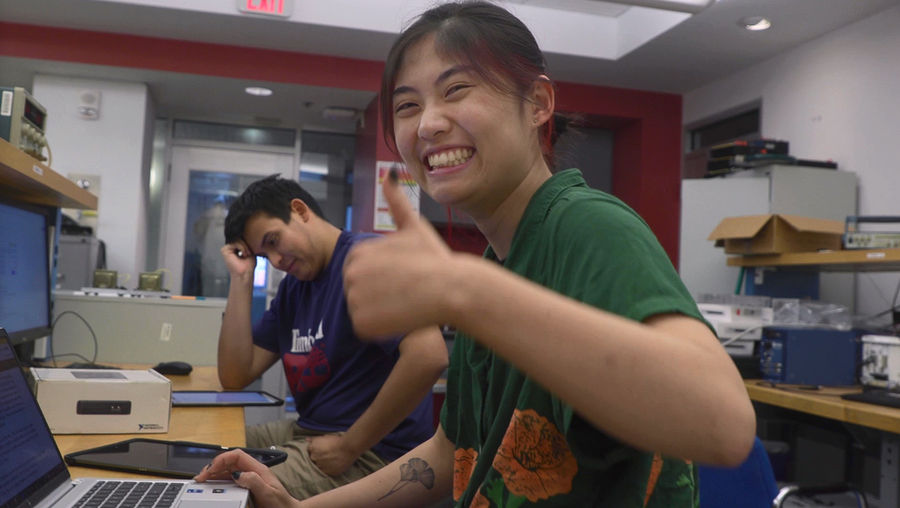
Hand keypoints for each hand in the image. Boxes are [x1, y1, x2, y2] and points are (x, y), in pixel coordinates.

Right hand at [194, 449, 297, 507]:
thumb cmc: (281, 503)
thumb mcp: (268, 493)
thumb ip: (254, 482)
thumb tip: (238, 473)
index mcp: (258, 469)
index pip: (237, 455)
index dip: (222, 459)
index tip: (211, 469)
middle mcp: (252, 472)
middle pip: (229, 462)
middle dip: (214, 467)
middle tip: (201, 478)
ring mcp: (248, 479)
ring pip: (228, 471)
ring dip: (214, 475)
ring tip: (203, 481)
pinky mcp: (245, 488)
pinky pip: (230, 482)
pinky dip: (219, 483)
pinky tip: (213, 487)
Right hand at [221, 240, 256, 282]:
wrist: (245, 273)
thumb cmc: (248, 265)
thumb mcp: (250, 251)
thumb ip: (247, 244)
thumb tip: (248, 234)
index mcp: (235, 248)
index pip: (241, 238)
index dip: (247, 242)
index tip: (251, 251)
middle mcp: (230, 247)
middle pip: (239, 238)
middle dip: (246, 244)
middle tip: (249, 253)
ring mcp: (226, 248)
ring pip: (237, 240)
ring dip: (245, 247)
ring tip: (247, 254)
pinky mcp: (224, 250)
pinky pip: (235, 243)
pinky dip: (242, 247)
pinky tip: (244, 254)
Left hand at [306, 434, 359, 476]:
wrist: (347, 448)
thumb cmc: (337, 441)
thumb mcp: (325, 437)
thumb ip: (314, 439)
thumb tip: (306, 440)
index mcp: (311, 448)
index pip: (310, 452)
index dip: (316, 451)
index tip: (322, 451)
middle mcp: (313, 458)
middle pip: (313, 459)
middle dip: (319, 458)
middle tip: (327, 456)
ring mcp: (319, 466)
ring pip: (319, 467)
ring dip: (323, 465)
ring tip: (331, 461)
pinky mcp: (326, 473)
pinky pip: (325, 472)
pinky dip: (328, 470)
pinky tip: (333, 465)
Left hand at [343, 171, 457, 337]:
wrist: (452, 289)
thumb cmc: (436, 259)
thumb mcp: (414, 226)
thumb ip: (396, 202)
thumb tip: (388, 173)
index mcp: (357, 252)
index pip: (361, 271)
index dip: (383, 276)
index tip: (402, 275)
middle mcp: (350, 274)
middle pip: (358, 290)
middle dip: (379, 293)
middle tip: (405, 290)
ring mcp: (354, 300)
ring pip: (362, 310)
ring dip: (380, 311)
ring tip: (405, 302)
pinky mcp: (363, 324)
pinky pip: (366, 328)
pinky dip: (380, 327)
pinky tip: (400, 316)